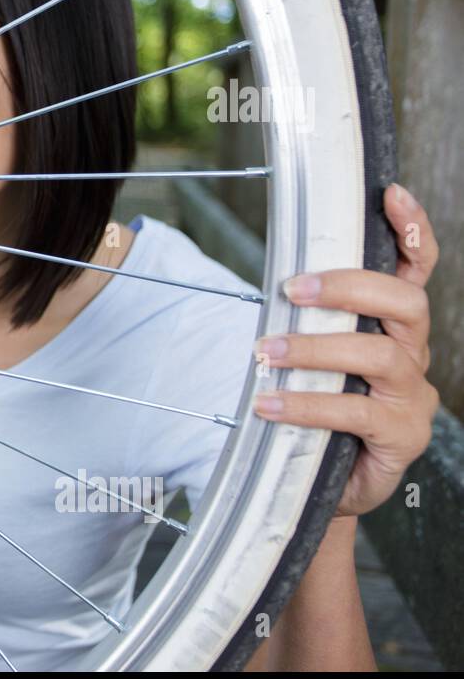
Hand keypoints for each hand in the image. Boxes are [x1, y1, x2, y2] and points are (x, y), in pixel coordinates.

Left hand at [251, 183, 439, 517]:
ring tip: (265, 353)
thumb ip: (309, 324)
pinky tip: (268, 404)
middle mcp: (411, 355)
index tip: (390, 195)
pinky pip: (355, 413)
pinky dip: (306, 405)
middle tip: (293, 289)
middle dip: (350, 286)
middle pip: (406, 302)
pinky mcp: (400, 435)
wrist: (328, 484)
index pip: (414, 271)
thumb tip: (273, 289)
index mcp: (394, 328)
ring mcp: (411, 396)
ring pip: (377, 354)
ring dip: (315, 348)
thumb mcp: (315, 361)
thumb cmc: (322, 414)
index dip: (412, 231)